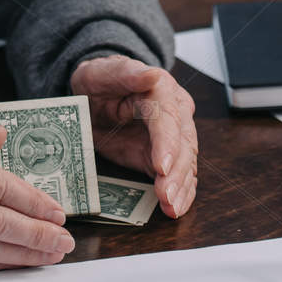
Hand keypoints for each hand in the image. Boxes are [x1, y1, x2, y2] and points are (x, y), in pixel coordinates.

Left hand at [71, 55, 197, 217]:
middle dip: (177, 172)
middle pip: (183, 144)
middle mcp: (175, 113)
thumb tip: (152, 75)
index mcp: (161, 90)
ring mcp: (173, 136)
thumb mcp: (103, 73)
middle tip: (167, 196)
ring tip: (172, 208)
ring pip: (186, 163)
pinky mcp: (164, 156)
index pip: (168, 117)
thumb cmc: (99, 81)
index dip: (167, 143)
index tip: (162, 166)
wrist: (95, 95)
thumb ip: (127, 73)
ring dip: (181, 188)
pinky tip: (176, 208)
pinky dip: (180, 193)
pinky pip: (179, 175)